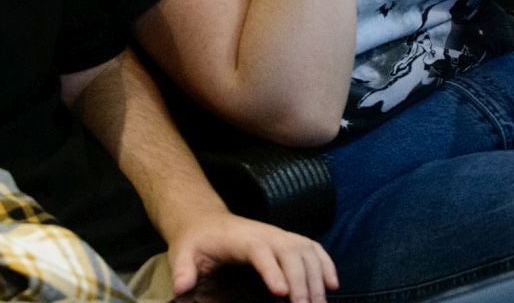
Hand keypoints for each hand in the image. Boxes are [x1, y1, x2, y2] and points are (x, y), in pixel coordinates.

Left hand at [166, 210, 336, 302]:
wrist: (205, 220)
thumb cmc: (196, 240)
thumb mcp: (182, 253)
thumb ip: (183, 271)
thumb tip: (181, 289)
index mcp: (242, 238)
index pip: (261, 252)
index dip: (273, 271)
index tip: (282, 293)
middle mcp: (267, 234)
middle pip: (291, 252)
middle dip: (302, 281)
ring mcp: (280, 236)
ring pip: (307, 251)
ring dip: (317, 277)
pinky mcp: (289, 241)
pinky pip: (313, 249)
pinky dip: (326, 265)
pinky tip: (332, 286)